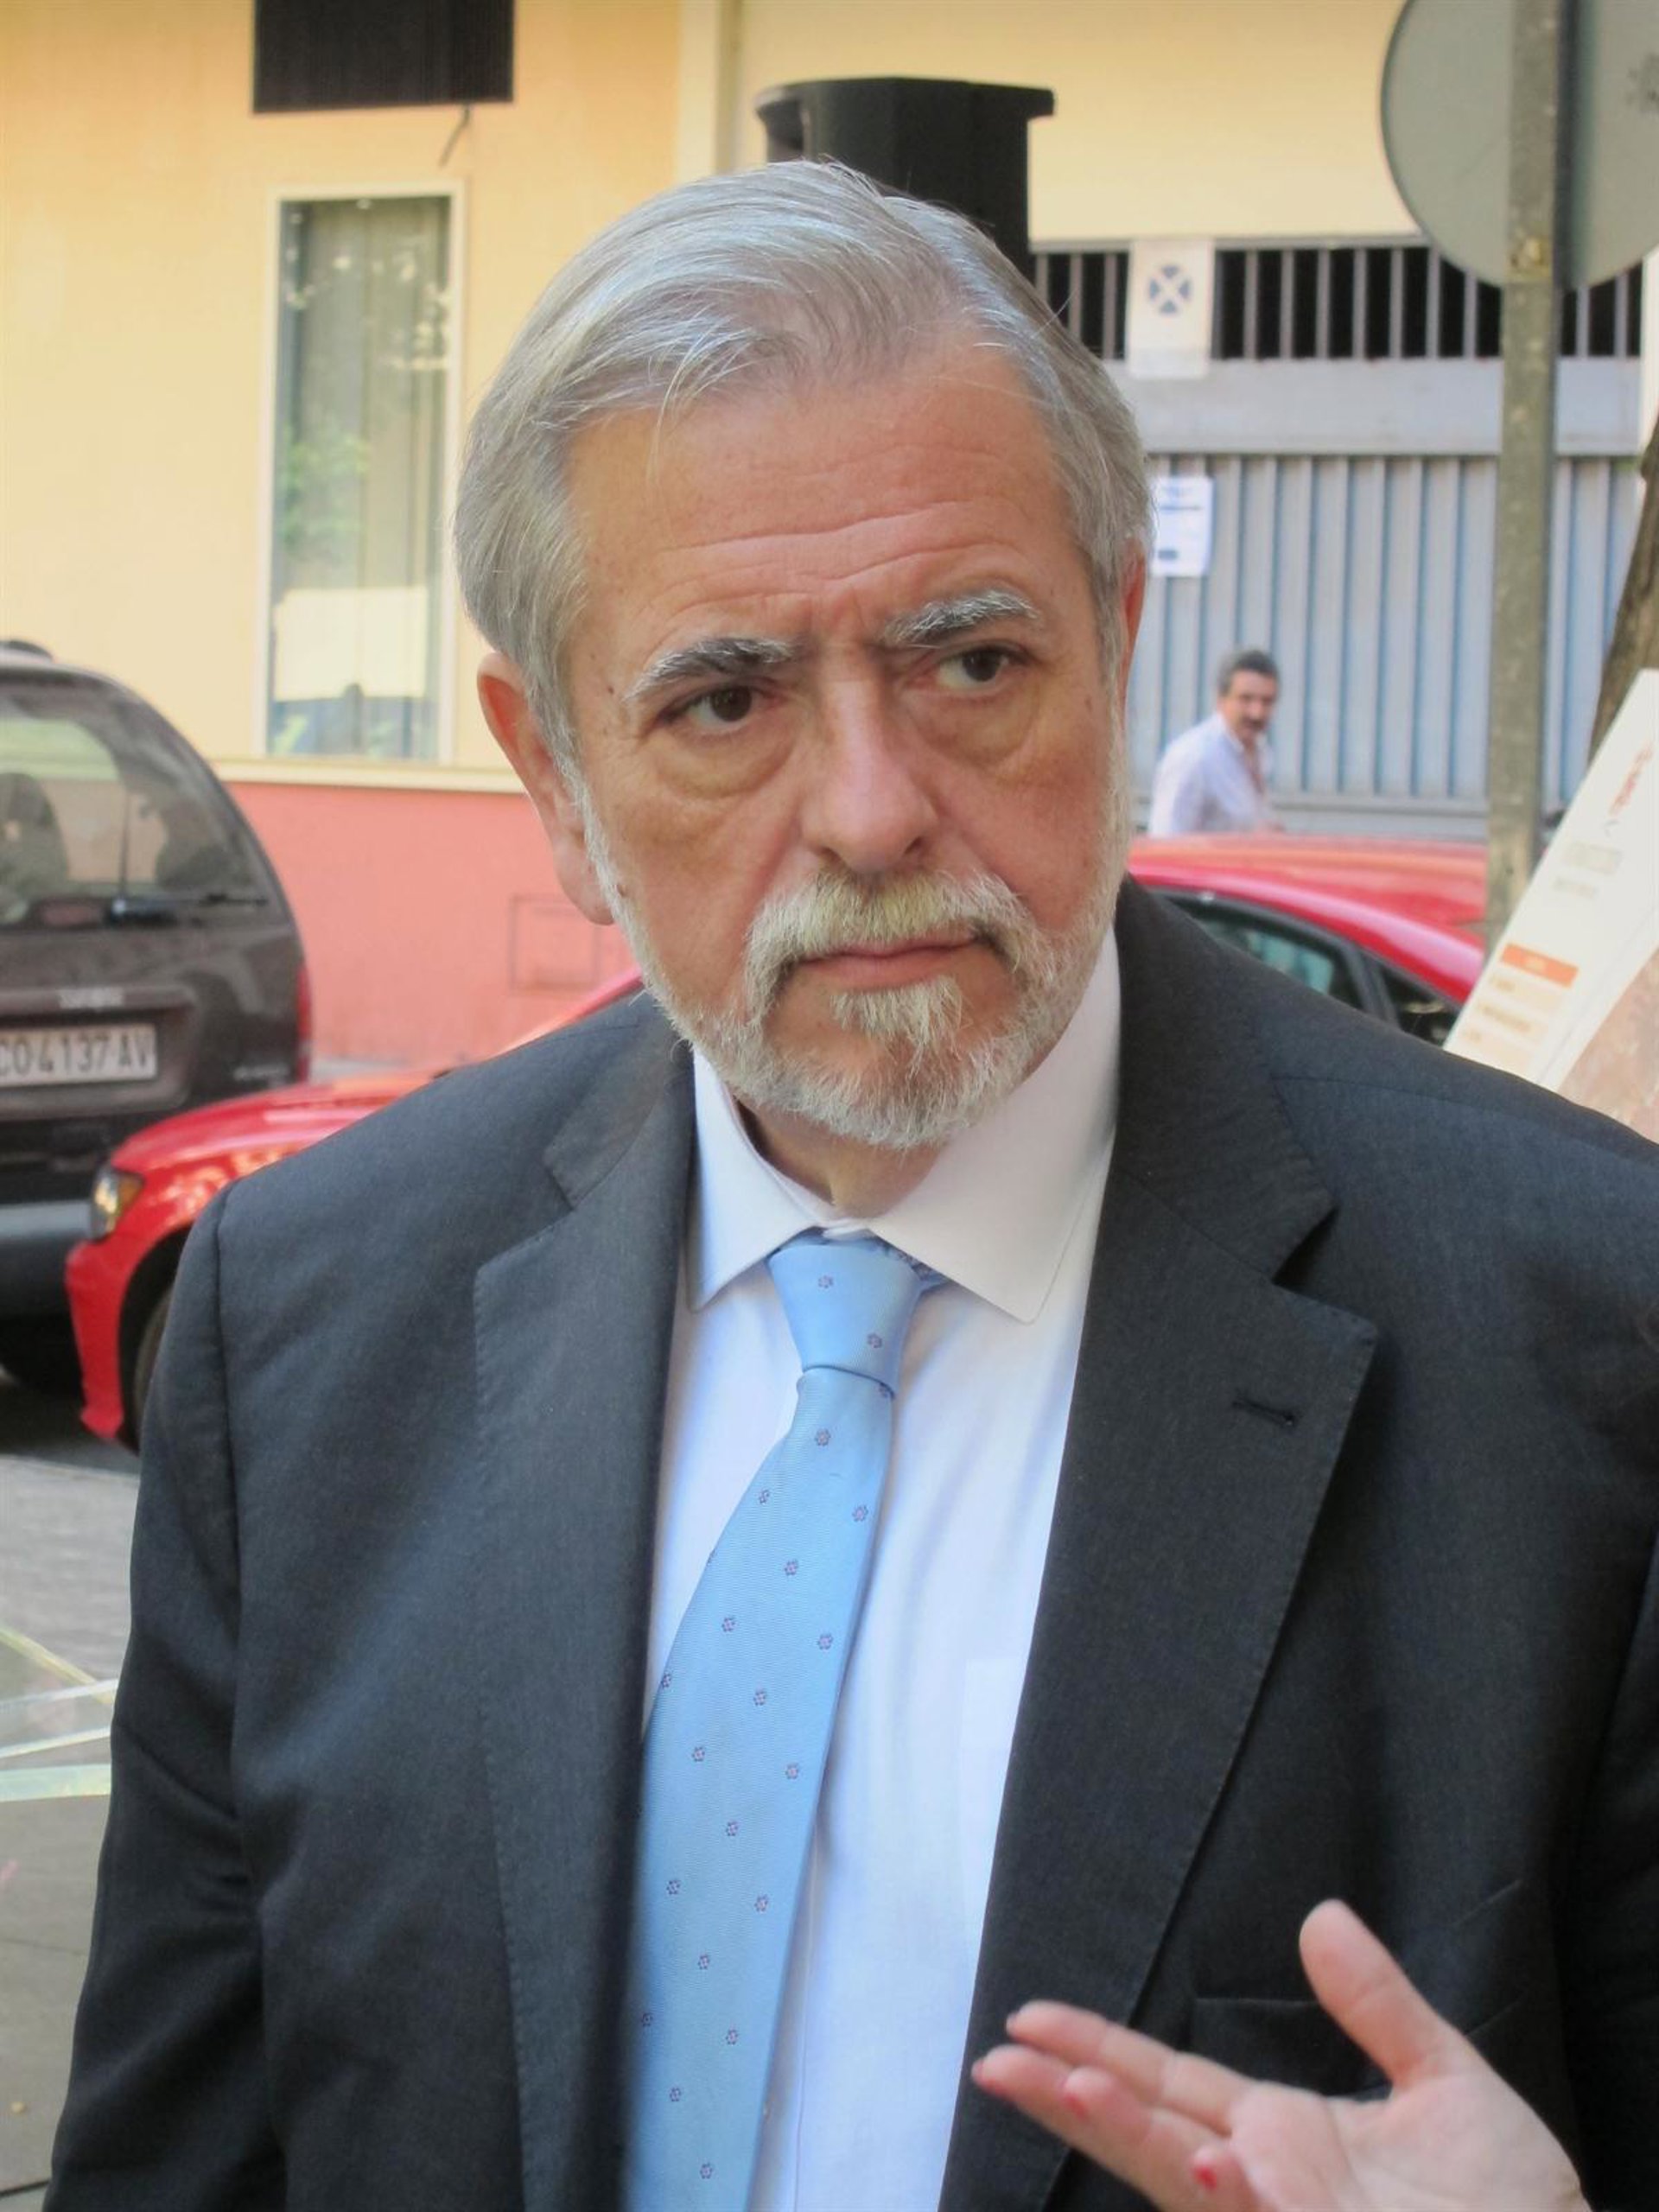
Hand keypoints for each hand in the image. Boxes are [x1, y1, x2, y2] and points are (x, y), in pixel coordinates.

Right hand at [971, 1900, 1587, 2211]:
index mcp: (1279, 2137)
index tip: (1027, 2020)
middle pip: (1148, 2135)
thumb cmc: (1512, 2204)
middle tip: (997, 2060)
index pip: (1167, 2086)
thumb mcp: (1447, 2082)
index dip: (1098, 2051)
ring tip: (1079, 2090)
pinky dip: (1232, 2201)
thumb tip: (1319, 1915)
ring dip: (1134, 2143)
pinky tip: (1207, 2166)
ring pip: (1190, 2187)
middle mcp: (1264, 2185)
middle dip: (1073, 2099)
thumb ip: (1378, 2005)